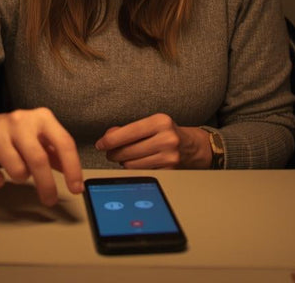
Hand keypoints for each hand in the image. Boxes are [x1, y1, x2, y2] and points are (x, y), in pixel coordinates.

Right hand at [0, 108, 82, 205]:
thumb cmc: (12, 134)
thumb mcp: (38, 137)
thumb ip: (55, 153)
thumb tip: (74, 175)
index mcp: (40, 118)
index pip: (63, 143)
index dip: (73, 168)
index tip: (76, 188)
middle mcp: (19, 120)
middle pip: (39, 159)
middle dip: (47, 185)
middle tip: (50, 199)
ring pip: (16, 169)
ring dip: (20, 177)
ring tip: (15, 170)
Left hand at [95, 113, 212, 168]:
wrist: (194, 146)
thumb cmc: (167, 133)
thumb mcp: (151, 124)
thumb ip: (128, 129)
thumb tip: (107, 139)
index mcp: (160, 122)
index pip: (128, 133)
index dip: (110, 140)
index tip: (101, 144)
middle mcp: (167, 139)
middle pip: (127, 152)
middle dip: (114, 153)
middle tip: (111, 152)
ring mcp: (170, 157)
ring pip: (131, 165)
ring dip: (124, 162)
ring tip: (127, 156)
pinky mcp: (170, 171)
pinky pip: (141, 173)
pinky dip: (135, 169)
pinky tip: (139, 162)